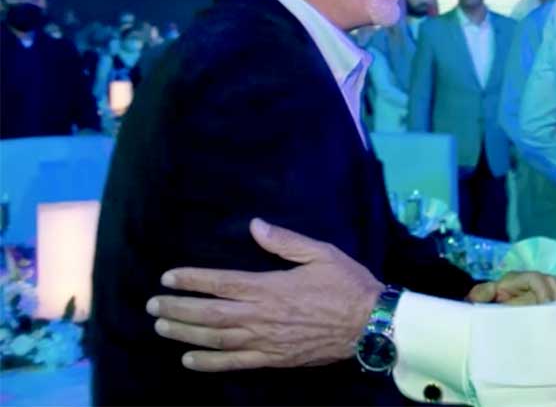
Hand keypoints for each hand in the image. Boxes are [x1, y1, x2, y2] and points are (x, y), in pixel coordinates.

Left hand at [147, 218, 382, 371]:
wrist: (368, 323)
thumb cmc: (347, 284)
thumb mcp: (321, 253)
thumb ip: (285, 241)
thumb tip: (255, 226)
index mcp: (270, 286)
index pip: (221, 282)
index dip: (191, 279)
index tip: (168, 277)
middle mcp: (261, 315)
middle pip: (209, 313)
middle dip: (178, 308)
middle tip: (153, 305)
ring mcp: (265, 340)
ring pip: (215, 338)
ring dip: (185, 332)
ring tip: (162, 326)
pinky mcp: (273, 358)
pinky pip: (234, 362)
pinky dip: (208, 362)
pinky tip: (189, 359)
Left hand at [466, 271, 555, 304]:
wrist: (503, 301)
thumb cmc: (496, 299)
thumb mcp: (489, 295)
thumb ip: (483, 294)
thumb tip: (473, 298)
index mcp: (523, 278)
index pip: (538, 279)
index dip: (543, 292)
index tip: (546, 307)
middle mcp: (539, 279)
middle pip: (555, 283)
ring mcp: (550, 286)